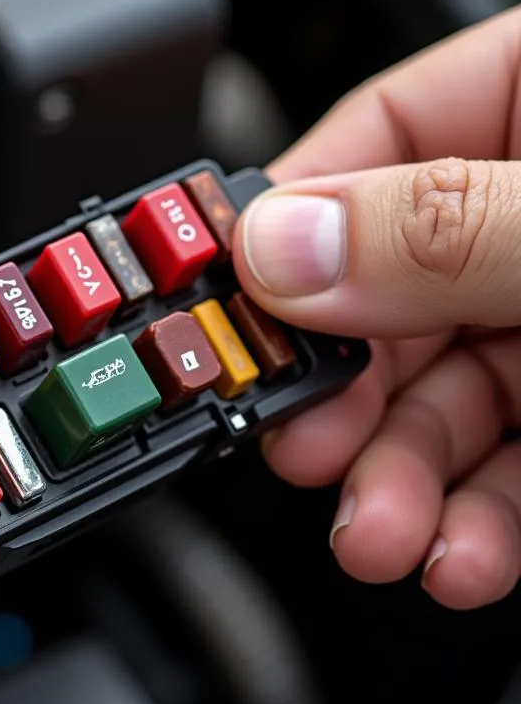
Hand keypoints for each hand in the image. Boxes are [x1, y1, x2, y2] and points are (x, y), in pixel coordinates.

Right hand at [232, 4, 520, 610]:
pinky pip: (511, 467)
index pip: (366, 146)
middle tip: (296, 446)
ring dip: (399, 487)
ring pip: (442, 403)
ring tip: (380, 538)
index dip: (279, 238)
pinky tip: (457, 556)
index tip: (213, 321)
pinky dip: (476, 525)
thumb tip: (280, 247)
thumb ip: (450, 228)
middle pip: (386, 302)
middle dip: (340, 398)